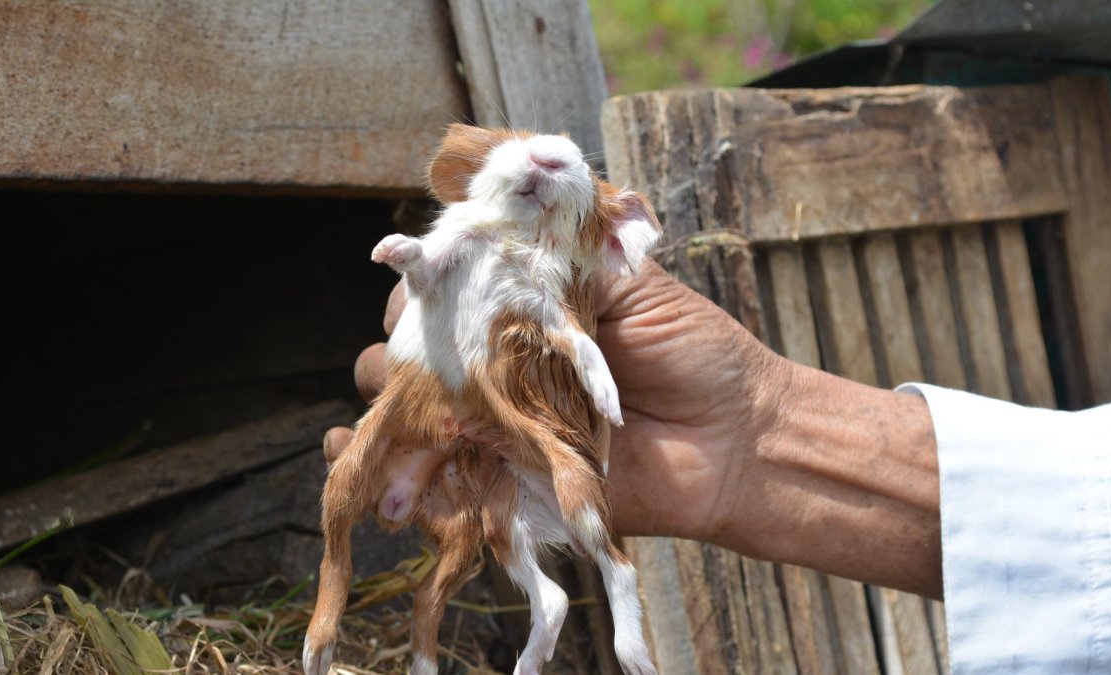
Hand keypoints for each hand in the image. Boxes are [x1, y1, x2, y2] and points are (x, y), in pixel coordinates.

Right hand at [329, 260, 943, 596]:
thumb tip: (501, 225)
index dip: (426, 281)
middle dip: (406, 347)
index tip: (424, 276)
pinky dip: (398, 473)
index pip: (446, 287)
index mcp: (525, 308)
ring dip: (395, 409)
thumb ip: (568, 257)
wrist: (737, 443)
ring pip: (413, 412)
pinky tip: (374, 462)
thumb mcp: (632, 280)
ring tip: (414, 409)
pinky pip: (438, 479)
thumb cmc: (694, 352)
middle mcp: (500, 362)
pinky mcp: (508, 480)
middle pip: (413, 349)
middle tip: (430, 351)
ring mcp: (499, 423)